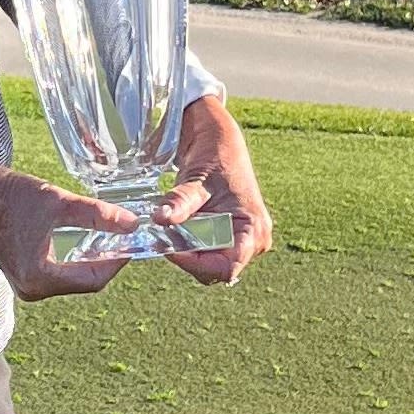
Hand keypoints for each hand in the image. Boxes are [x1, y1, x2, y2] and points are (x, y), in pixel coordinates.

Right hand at [0, 162, 146, 299]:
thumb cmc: (13, 196)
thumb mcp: (59, 202)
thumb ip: (97, 214)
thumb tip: (132, 224)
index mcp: (39, 277)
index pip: (92, 280)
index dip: (116, 263)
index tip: (132, 243)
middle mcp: (33, 290)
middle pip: (85, 283)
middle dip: (107, 263)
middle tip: (125, 240)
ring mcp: (28, 287)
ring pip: (74, 282)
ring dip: (93, 263)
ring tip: (110, 241)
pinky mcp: (26, 279)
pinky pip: (61, 278)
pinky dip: (77, 263)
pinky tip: (88, 245)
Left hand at [158, 94, 271, 285]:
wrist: (218, 143)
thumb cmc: (215, 157)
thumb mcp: (195, 180)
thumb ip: (179, 202)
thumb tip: (159, 219)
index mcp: (253, 230)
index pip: (225, 268)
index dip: (195, 264)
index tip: (169, 248)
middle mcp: (253, 241)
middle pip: (214, 270)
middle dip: (188, 257)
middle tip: (164, 236)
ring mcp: (243, 241)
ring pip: (208, 264)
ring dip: (187, 251)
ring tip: (173, 226)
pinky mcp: (230, 238)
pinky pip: (207, 253)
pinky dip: (189, 245)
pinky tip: (178, 226)